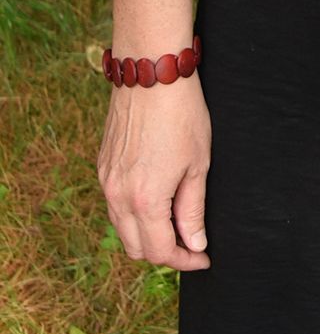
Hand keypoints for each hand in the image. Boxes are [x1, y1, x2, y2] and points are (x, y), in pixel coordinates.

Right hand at [98, 79, 210, 269]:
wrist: (151, 73)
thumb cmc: (182, 114)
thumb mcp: (198, 164)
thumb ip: (192, 210)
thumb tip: (194, 244)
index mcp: (145, 200)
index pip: (161, 251)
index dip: (185, 260)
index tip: (203, 257)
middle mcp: (118, 196)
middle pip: (136, 248)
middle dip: (164, 252)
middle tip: (191, 243)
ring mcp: (105, 181)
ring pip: (121, 228)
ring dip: (146, 233)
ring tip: (175, 221)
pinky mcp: (102, 166)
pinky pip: (114, 204)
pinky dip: (132, 213)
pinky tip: (155, 197)